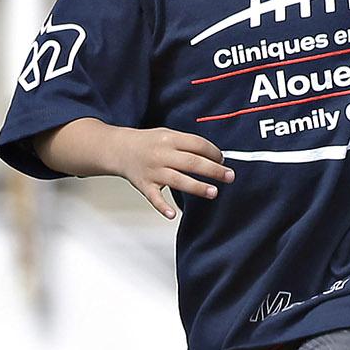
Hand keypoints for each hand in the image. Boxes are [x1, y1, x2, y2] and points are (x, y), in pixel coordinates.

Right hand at [113, 126, 234, 218]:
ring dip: (197, 187)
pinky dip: (162, 207)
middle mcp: (162, 154)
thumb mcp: (167, 135)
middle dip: (213, 170)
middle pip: (192, 162)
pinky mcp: (144, 185)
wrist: (119, 149)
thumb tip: (214, 157)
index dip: (213, 152)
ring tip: (214, 192)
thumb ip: (187, 144)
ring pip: (178, 180)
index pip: (197, 144)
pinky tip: (172, 214)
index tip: (222, 160)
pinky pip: (154, 197)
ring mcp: (153, 171)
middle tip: (229, 177)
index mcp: (169, 139)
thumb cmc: (147, 143)